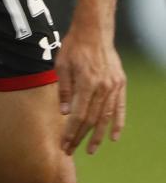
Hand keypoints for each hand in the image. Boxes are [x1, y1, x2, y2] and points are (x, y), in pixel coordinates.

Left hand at [55, 27, 125, 154]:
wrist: (94, 32)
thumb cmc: (74, 48)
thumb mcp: (61, 66)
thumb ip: (64, 90)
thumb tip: (64, 114)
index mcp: (87, 83)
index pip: (78, 115)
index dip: (71, 132)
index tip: (64, 144)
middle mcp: (103, 87)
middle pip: (91, 119)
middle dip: (80, 137)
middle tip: (71, 150)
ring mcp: (114, 87)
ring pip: (106, 117)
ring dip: (98, 135)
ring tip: (91, 149)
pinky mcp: (120, 85)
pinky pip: (120, 108)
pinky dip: (117, 123)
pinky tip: (113, 137)